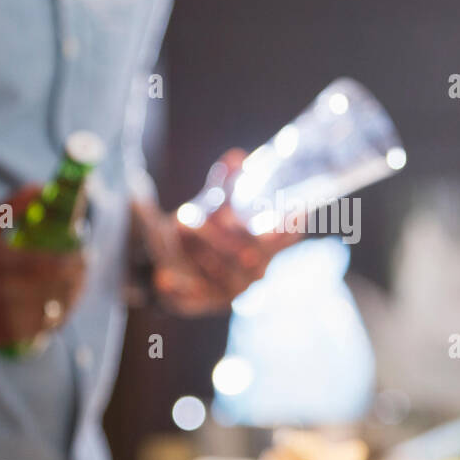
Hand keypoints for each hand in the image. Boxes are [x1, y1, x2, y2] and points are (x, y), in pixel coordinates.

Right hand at [0, 185, 88, 345]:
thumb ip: (12, 206)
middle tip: (84, 271)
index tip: (86, 255)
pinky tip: (61, 307)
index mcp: (2, 264)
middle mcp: (6, 294)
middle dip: (79, 281)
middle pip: (60, 291)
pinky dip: (57, 318)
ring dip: (72, 300)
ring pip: (56, 313)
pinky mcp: (7, 337)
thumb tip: (41, 187)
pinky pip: (44, 330)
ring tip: (77, 288)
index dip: (76, 262)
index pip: (54, 265)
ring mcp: (7, 319)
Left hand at [147, 150, 299, 315]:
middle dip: (219, 234)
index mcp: (266, 246)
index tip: (296, 214)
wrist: (178, 265)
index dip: (290, 227)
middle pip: (246, 255)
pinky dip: (179, 288)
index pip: (284, 237)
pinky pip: (193, 298)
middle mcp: (255, 269)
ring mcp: (231, 289)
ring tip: (178, 225)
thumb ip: (226, 186)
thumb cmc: (208, 231)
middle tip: (190, 212)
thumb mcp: (216, 207)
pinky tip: (163, 278)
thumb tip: (236, 157)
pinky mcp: (204, 302)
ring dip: (199, 248)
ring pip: (220, 273)